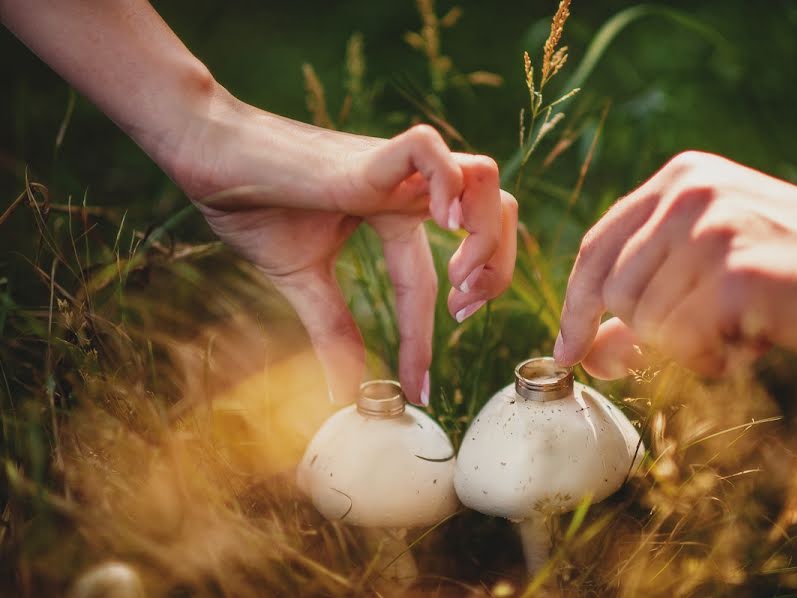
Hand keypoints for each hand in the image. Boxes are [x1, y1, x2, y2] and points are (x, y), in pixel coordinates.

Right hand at [0, 1, 517, 404]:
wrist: (207, 160)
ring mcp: (393, 170)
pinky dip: (450, 183)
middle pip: (493, 214)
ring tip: (457, 276)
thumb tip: (344, 392)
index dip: (426, 337)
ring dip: (486, 234)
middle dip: (497, 269)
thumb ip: (332, 328)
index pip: (427, 279)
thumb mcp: (303, 281)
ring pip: (484, 178)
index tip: (416, 388)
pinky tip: (438, 225)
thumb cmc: (251, 208)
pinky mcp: (367, 155)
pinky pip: (430, 148)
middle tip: (462, 312)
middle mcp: (405, 191)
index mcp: (391, 215)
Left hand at [554, 151, 796, 378]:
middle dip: (648, 332)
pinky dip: (711, 359)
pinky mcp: (738, 271)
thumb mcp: (702, 274)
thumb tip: (583, 355)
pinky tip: (750, 338)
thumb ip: (638, 306)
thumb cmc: (784, 275)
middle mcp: (689, 194)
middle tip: (704, 330)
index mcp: (676, 182)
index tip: (568, 349)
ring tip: (737, 326)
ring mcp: (714, 227)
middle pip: (616, 292)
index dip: (576, 306)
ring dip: (688, 346)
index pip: (596, 248)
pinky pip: (685, 340)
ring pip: (647, 321)